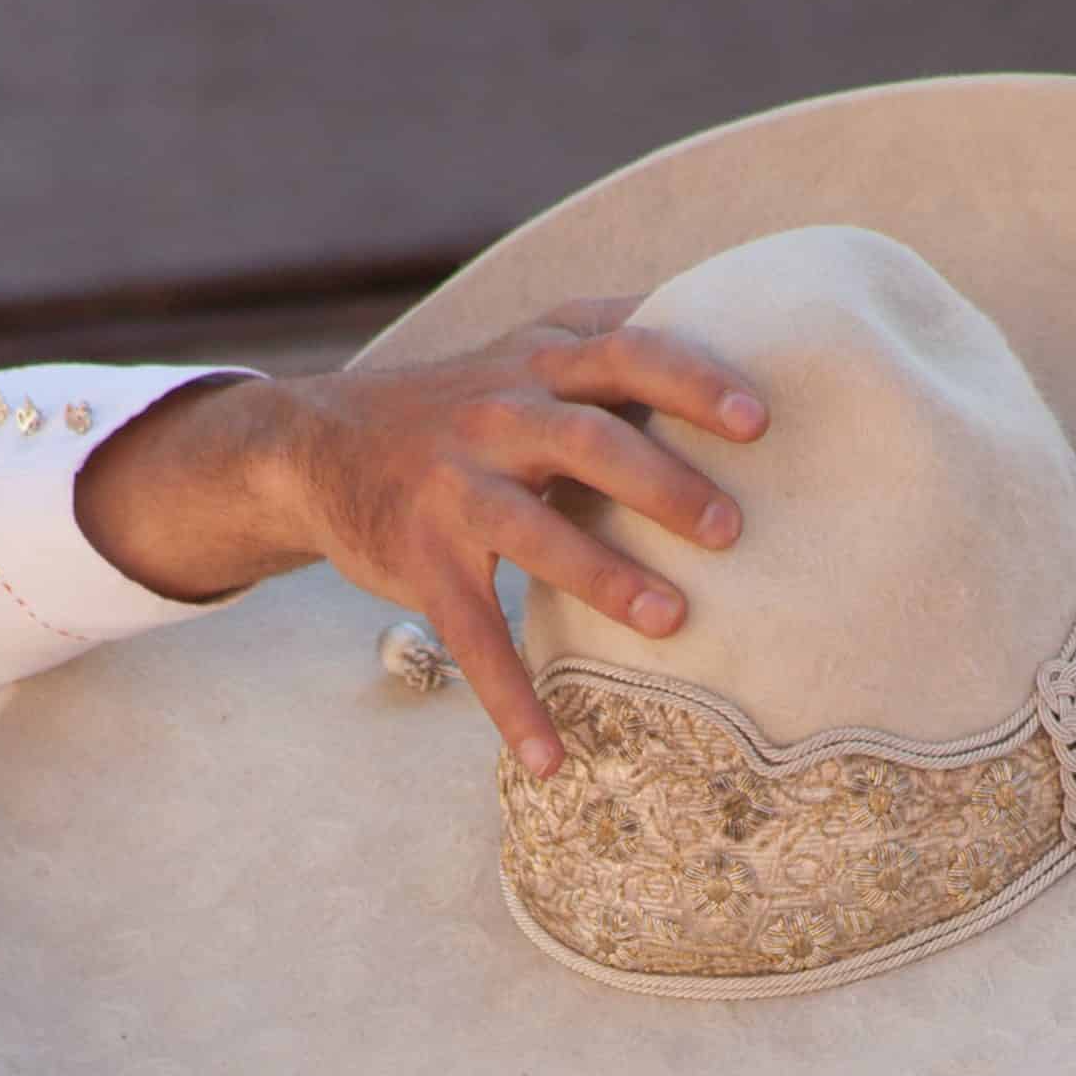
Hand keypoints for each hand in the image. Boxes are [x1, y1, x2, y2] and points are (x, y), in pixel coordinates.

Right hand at [73, 296, 768, 775]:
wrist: (318, 445)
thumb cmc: (463, 403)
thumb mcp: (529, 350)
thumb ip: (614, 338)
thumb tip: (736, 315)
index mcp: (540, 363)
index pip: (624, 352)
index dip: (690, 380)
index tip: (757, 421)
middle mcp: (497, 415)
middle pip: (586, 437)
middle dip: (662, 481)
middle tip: (730, 529)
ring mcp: (454, 489)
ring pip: (531, 530)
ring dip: (602, 577)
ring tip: (670, 620)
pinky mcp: (422, 560)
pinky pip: (471, 635)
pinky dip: (510, 700)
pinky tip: (551, 760)